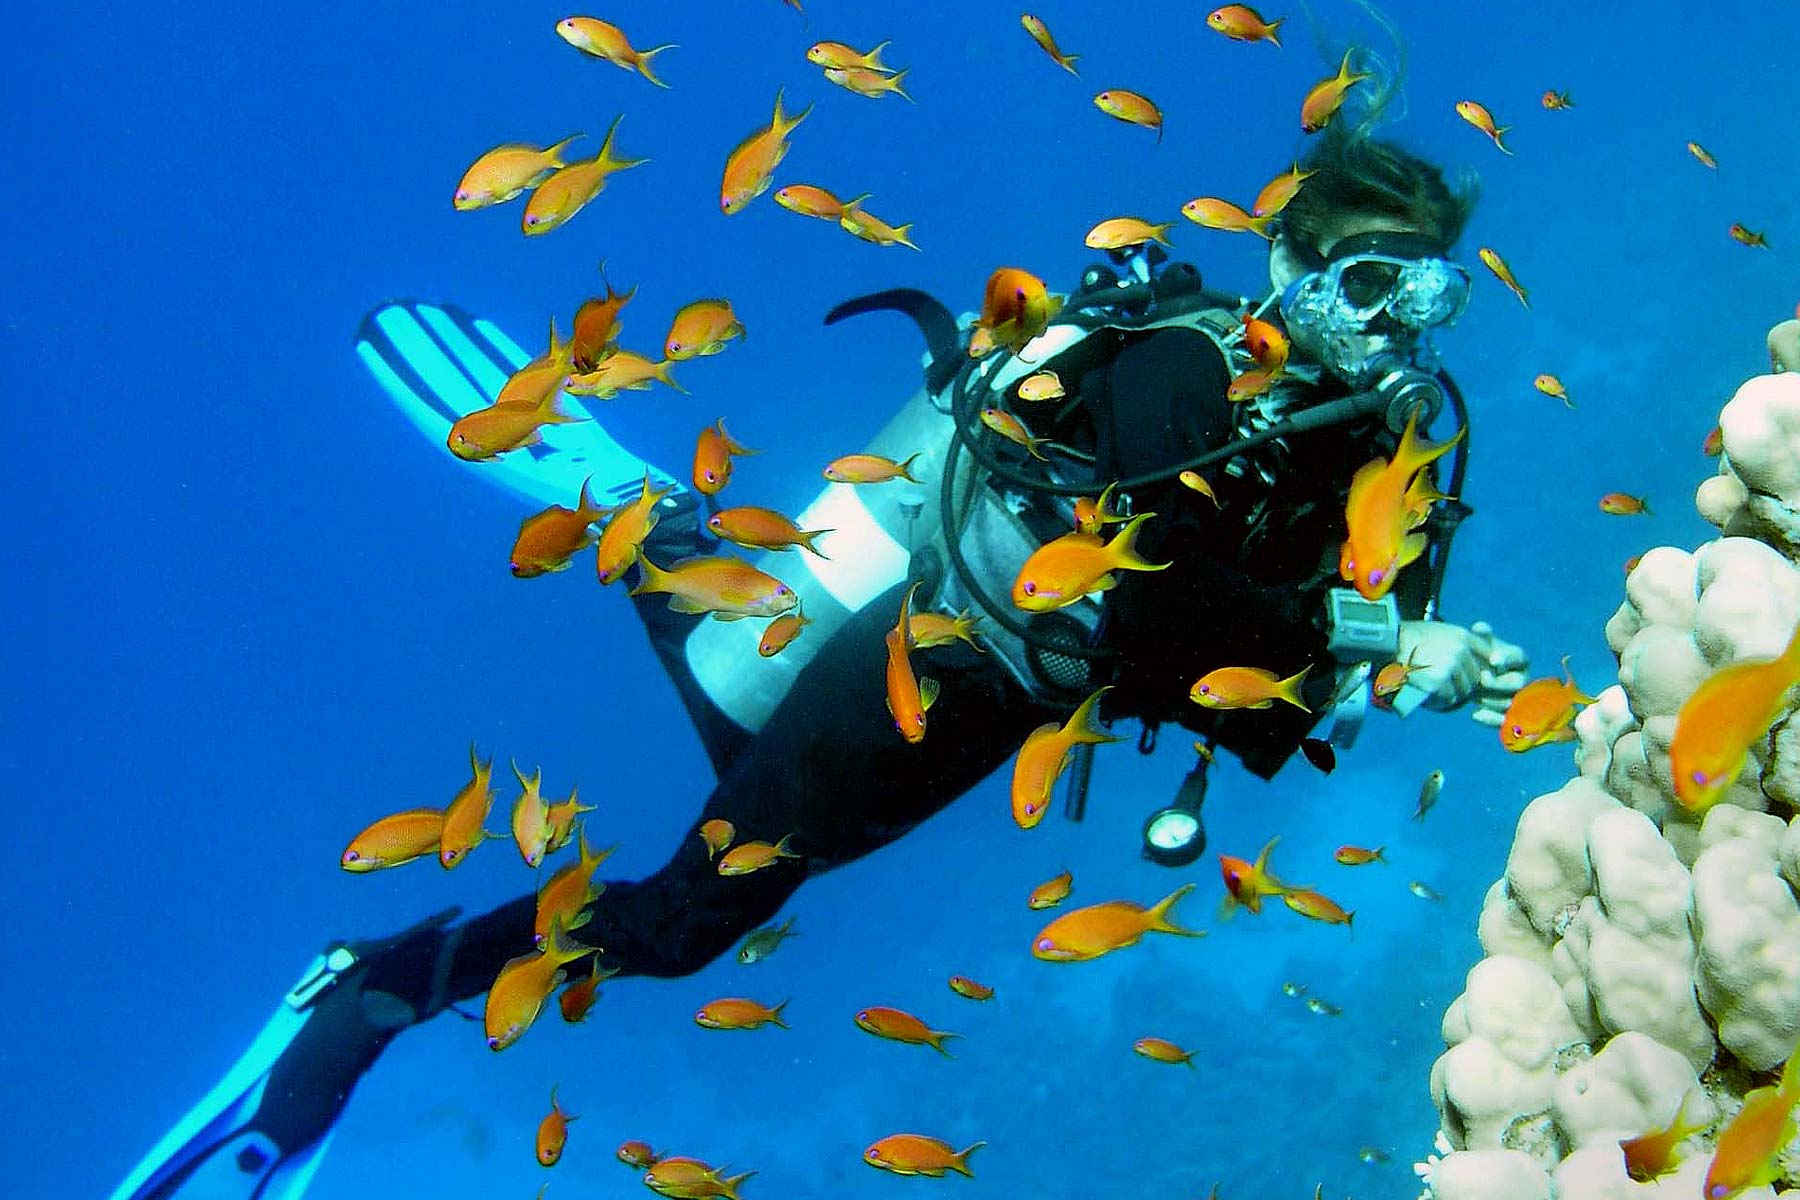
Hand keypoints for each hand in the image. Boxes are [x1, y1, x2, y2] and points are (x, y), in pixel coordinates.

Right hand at [1394, 620, 1529, 725]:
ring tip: (1433, 692)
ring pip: (1463, 691)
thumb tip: (1471, 660)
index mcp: (1462, 636)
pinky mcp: (1439, 682)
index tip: (1477, 677)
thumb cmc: (1405, 638)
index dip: (1480, 668)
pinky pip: (1449, 700)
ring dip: (1450, 695)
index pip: (1488, 656)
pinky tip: (1429, 698)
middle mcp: (1460, 650)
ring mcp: (1450, 667)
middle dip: (1462, 684)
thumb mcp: (1437, 631)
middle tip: (1442, 686)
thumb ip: (1457, 642)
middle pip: (1474, 678)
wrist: (1384, 644)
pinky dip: (1439, 703)